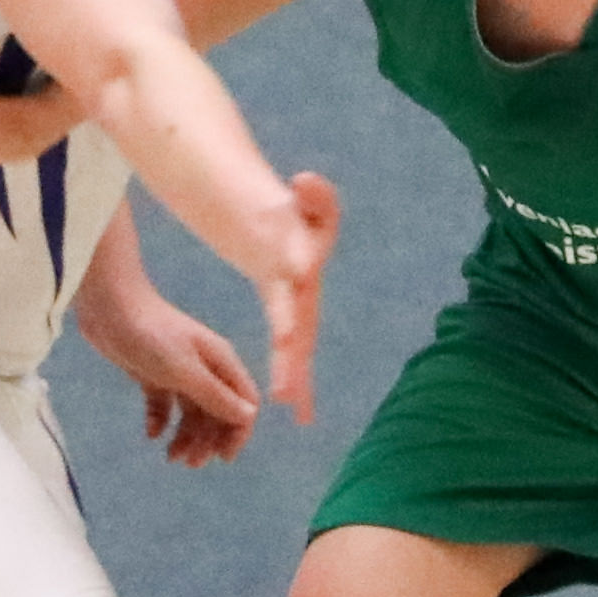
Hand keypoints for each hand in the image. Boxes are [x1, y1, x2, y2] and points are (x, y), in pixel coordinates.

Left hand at [76, 282, 262, 465]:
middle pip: (217, 413)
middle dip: (208, 440)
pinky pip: (164, 405)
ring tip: (170, 457)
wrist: (109, 305)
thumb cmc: (151, 333)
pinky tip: (151, 433)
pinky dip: (161, 421)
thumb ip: (216, 395)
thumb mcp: (185, 370)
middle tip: (190, 463)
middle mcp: (205, 368)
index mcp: (221, 363)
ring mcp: (179, 371)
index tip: (223, 458)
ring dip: (185, 437)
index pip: (244, 404)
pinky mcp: (153, 373)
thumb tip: (247, 417)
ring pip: (191, 413)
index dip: (238, 432)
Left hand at [249, 172, 340, 425]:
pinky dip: (297, 381)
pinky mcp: (290, 320)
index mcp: (302, 262)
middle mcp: (306, 290)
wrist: (282, 224)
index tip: (287, 337)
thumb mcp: (305, 199)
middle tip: (286, 392)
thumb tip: (305, 182)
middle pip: (301, 327)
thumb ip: (315, 194)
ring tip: (289, 406)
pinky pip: (293, 354)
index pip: (298, 287)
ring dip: (295, 376)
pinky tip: (300, 413)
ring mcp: (300, 307)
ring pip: (297, 346)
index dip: (291, 310)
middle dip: (294, 359)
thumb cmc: (292, 212)